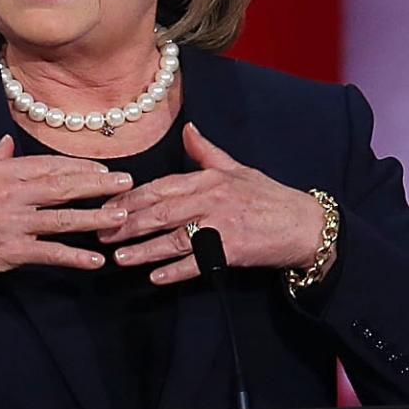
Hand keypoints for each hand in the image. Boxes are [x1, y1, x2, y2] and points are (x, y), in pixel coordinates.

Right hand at [0, 136, 133, 291]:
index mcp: (2, 172)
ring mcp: (13, 222)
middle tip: (127, 184)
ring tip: (122, 217)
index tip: (103, 171)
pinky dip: (74, 257)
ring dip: (96, 218)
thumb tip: (10, 141)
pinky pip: (50, 252)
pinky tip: (95, 261)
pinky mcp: (10, 250)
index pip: (50, 165)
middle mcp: (11, 193)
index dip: (80, 168)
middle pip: (64, 186)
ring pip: (63, 218)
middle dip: (99, 185)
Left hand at [103, 124, 326, 283]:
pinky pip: (198, 262)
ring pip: (174, 238)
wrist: (307, 224)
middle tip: (101, 232)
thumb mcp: (238, 169)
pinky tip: (155, 278)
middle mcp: (212, 199)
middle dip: (128, 223)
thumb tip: (188, 129)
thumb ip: (207, 153)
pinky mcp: (233, 250)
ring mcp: (222, 225)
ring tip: (119, 258)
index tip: (106, 204)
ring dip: (144, 249)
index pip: (161, 187)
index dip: (131, 197)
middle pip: (161, 212)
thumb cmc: (269, 197)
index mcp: (209, 179)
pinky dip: (176, 271)